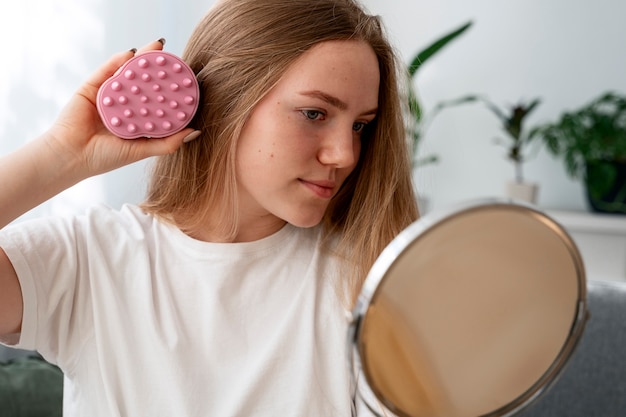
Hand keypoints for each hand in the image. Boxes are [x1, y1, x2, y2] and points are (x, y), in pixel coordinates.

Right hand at [43, 39, 198, 178]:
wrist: (72, 156)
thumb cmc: (106, 157)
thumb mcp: (142, 150)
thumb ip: (168, 142)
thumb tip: (196, 131)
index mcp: (136, 119)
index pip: (157, 100)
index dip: (171, 90)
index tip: (187, 80)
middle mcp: (124, 105)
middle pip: (144, 83)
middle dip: (158, 69)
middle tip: (174, 57)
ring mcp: (108, 94)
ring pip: (127, 73)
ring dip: (142, 58)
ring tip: (157, 46)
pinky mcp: (91, 87)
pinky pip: (106, 70)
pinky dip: (118, 60)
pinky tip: (131, 53)